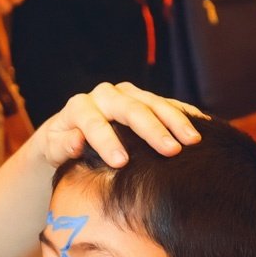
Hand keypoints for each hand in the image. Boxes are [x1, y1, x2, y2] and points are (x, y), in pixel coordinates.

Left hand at [38, 82, 203, 167]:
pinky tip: (202, 125)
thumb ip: (62, 145)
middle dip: (151, 130)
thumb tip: (76, 141)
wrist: (69, 131)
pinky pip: (167, 102)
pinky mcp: (144, 98)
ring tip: (192, 141)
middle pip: (131, 109)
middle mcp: (105, 95)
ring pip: (153, 103)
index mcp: (80, 106)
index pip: (94, 122)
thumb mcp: (53, 148)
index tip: (121, 162)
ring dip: (175, 121)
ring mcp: (127, 94)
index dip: (107, 141)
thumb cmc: (61, 145)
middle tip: (170, 151)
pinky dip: (183, 113)